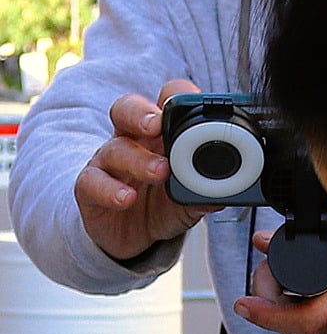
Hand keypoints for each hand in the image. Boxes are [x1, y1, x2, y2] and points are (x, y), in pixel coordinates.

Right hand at [74, 81, 213, 264]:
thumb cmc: (163, 206)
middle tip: (157, 125)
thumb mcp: (191, 199)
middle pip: (127, 110)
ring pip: (115, 148)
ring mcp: (108, 162)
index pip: (165, 101)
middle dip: (141, 113)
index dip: (177, 96)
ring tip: (160, 172)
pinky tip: (126, 198)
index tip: (196, 104)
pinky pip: (93, 182)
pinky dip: (110, 190)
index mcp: (160, 135)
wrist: (133, 237)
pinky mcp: (90, 187)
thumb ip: (207, 191)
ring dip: (138, 159)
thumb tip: (231, 192)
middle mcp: (132, 140)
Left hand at [236, 217, 326, 333]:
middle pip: (288, 324)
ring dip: (276, 308)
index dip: (269, 315)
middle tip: (269, 269)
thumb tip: (262, 241)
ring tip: (285, 282)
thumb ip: (302, 237)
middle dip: (267, 295)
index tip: (244, 304)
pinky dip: (287, 320)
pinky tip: (295, 302)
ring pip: (288, 333)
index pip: (306, 320)